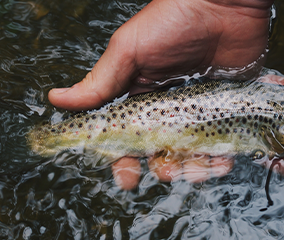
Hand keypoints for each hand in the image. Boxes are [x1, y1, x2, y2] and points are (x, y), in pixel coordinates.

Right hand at [47, 0, 272, 188]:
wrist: (225, 3)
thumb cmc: (174, 19)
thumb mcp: (130, 49)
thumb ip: (101, 80)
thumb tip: (58, 99)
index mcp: (141, 96)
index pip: (129, 136)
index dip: (125, 159)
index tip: (127, 178)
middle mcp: (169, 107)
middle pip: (162, 150)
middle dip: (163, 167)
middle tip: (168, 170)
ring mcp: (199, 109)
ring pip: (193, 151)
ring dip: (194, 167)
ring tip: (200, 170)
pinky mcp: (225, 108)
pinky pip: (223, 140)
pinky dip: (222, 155)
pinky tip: (222, 160)